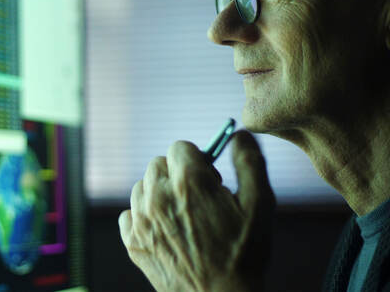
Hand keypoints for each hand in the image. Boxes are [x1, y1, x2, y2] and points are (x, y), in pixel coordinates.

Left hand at [118, 131, 274, 291]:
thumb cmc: (243, 254)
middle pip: (159, 164)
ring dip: (159, 194)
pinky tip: (165, 230)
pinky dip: (143, 217)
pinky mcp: (132, 242)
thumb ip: (249, 162)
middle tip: (198, 198)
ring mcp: (141, 220)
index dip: (198, 160)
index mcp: (188, 181)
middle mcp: (158, 196)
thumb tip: (240, 134)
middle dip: (177, 174)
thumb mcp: (260, 205)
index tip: (209, 179)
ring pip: (142, 187)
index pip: (180, 147)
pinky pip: (129, 213)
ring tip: (182, 216)